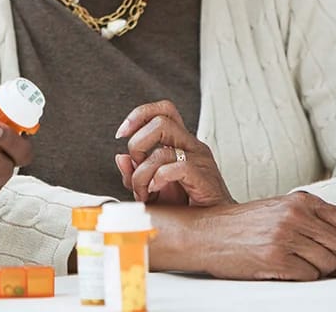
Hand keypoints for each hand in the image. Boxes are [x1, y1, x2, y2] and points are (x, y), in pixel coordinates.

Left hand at [114, 100, 233, 205]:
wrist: (214, 225)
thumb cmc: (186, 206)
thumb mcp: (152, 188)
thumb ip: (135, 173)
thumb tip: (121, 158)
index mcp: (180, 141)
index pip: (163, 110)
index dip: (139, 114)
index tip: (121, 133)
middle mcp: (191, 145)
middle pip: (160, 122)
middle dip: (137, 144)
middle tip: (137, 167)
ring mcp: (199, 159)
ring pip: (162, 150)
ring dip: (143, 174)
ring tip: (145, 191)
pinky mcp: (204, 176)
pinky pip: (177, 167)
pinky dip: (158, 179)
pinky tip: (156, 190)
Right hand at [158, 191, 335, 279]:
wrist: (206, 233)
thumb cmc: (244, 226)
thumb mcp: (282, 212)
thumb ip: (316, 222)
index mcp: (301, 200)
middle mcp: (296, 214)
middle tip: (325, 268)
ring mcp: (286, 236)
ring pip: (331, 265)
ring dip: (321, 273)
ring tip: (296, 264)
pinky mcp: (276, 258)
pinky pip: (310, 277)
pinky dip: (303, 278)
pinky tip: (284, 269)